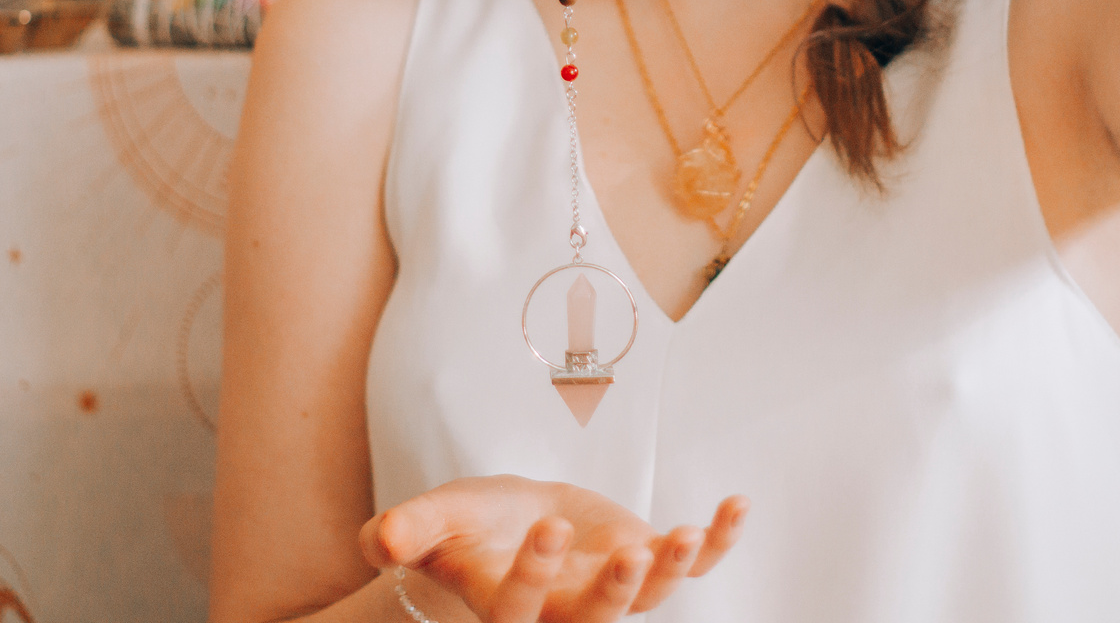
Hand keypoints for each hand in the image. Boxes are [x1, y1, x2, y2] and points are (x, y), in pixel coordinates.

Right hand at [360, 474, 748, 621]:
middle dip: (613, 593)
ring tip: (683, 534)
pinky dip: (717, 542)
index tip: (546, 525)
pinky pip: (690, 564)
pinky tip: (736, 507)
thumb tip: (382, 539)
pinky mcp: (644, 564)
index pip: (518, 609)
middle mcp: (562, 612)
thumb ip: (408, 530)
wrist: (513, 523)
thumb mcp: (436, 519)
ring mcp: (610, 592)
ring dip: (671, 572)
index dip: (533, 576)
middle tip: (628, 554)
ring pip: (646, 601)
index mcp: (506, 607)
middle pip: (593, 621)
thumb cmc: (469, 526)